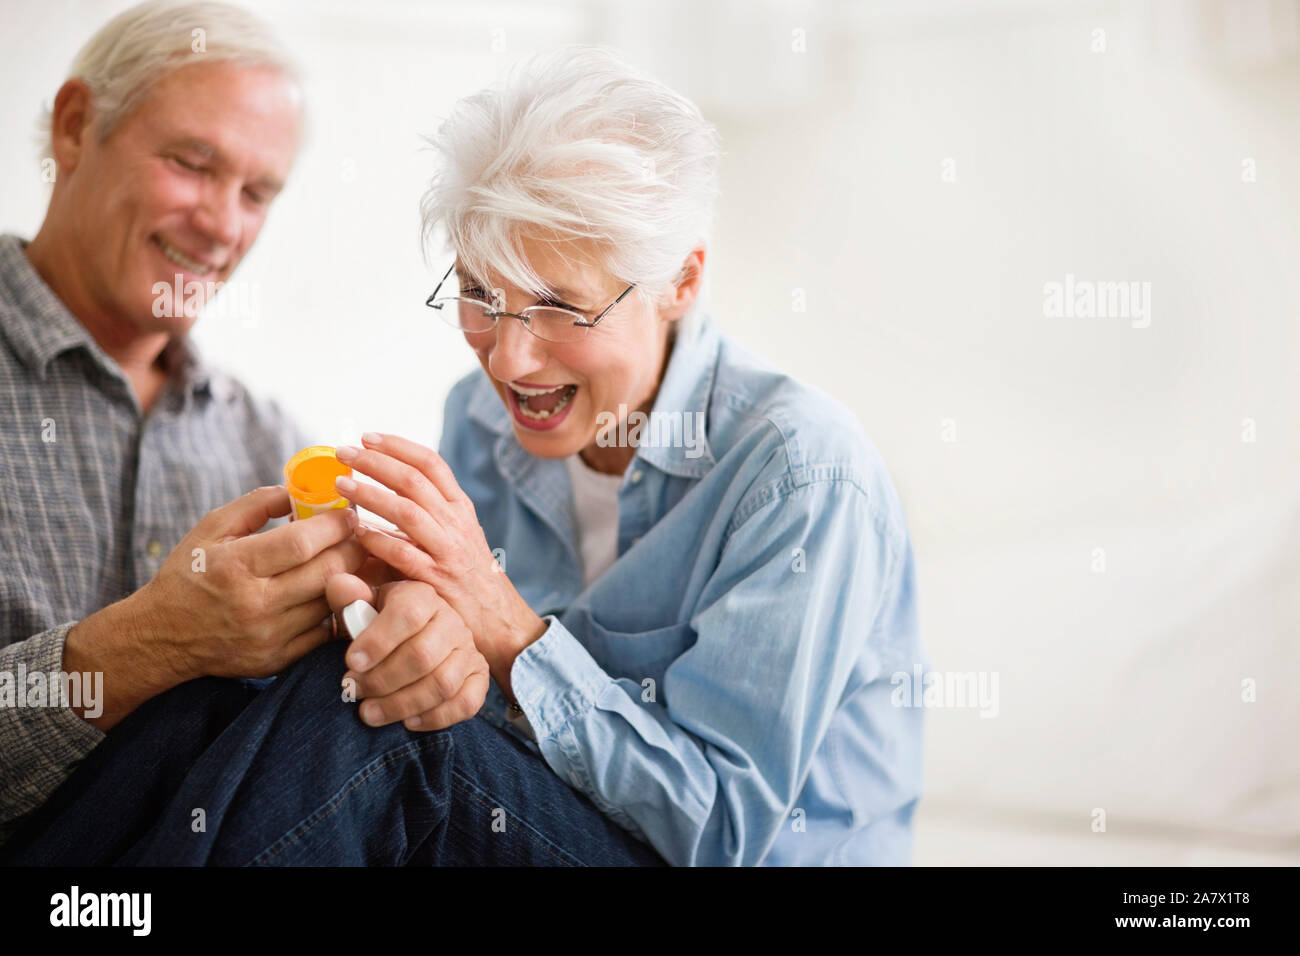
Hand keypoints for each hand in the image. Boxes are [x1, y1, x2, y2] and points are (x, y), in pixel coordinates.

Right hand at [134, 486, 365, 680]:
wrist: (162, 637)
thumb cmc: (189, 574)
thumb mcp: (210, 529)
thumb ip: (256, 504)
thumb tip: (300, 490)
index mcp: (235, 566)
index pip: (301, 543)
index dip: (334, 526)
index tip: (348, 515)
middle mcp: (255, 605)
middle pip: (326, 573)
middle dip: (352, 549)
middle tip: (359, 536)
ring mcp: (269, 637)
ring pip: (331, 602)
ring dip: (350, 578)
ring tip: (352, 560)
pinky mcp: (278, 660)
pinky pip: (325, 632)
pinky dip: (336, 609)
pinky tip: (336, 592)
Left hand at [326, 574, 488, 729]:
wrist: (409, 639)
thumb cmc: (379, 623)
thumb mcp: (360, 607)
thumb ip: (347, 598)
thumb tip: (340, 585)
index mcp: (422, 596)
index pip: (408, 614)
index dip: (378, 641)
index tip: (350, 663)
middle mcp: (451, 621)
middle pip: (423, 655)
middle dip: (382, 680)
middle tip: (353, 692)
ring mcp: (468, 650)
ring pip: (443, 684)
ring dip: (402, 704)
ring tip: (369, 713)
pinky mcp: (478, 678)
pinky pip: (467, 703)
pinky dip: (436, 717)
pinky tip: (407, 721)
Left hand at [333, 435, 546, 694]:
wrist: (498, 620)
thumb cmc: (468, 578)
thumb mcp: (459, 536)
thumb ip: (430, 513)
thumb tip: (383, 488)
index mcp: (461, 509)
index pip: (431, 464)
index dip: (398, 447)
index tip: (367, 437)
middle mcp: (457, 524)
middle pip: (414, 481)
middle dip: (376, 462)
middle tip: (344, 452)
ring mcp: (448, 552)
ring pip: (408, 512)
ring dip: (371, 495)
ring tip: (341, 484)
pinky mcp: (437, 581)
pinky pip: (404, 554)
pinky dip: (378, 539)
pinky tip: (356, 531)